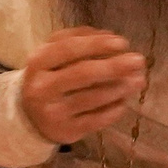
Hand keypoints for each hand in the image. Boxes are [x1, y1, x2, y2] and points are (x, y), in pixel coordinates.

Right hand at [18, 29, 145, 142]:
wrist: (29, 117)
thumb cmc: (49, 77)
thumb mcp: (53, 54)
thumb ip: (77, 39)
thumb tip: (110, 36)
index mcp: (39, 62)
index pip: (70, 49)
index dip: (98, 44)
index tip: (123, 43)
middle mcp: (43, 87)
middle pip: (82, 74)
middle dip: (114, 66)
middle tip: (138, 61)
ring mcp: (54, 112)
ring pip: (92, 98)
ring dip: (120, 88)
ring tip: (138, 80)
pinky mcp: (66, 131)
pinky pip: (96, 120)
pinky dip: (114, 110)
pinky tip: (124, 102)